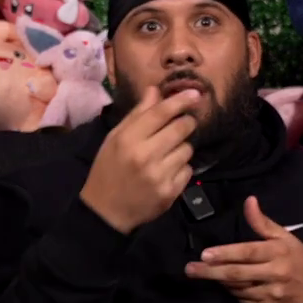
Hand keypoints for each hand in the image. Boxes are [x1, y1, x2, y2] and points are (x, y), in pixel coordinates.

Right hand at [78, 85, 199, 232]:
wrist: (106, 211)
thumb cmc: (108, 169)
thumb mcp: (115, 138)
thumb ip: (137, 115)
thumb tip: (156, 90)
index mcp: (128, 140)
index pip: (161, 113)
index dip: (181, 101)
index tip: (195, 93)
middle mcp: (146, 156)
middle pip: (181, 128)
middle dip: (186, 123)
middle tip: (182, 124)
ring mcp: (160, 176)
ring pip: (187, 149)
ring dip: (181, 148)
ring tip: (166, 154)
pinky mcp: (170, 192)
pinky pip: (188, 170)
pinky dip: (181, 168)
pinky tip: (167, 171)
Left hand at [185, 197, 302, 302]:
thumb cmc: (301, 261)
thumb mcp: (286, 238)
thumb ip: (263, 223)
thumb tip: (249, 201)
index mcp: (278, 252)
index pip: (247, 252)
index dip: (225, 254)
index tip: (204, 255)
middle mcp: (274, 274)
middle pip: (237, 273)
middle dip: (210, 272)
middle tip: (190, 270)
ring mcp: (271, 294)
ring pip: (237, 289)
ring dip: (220, 282)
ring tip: (204, 275)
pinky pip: (244, 301)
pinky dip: (233, 293)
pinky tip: (225, 286)